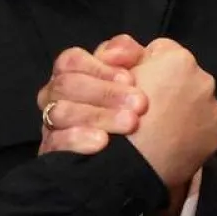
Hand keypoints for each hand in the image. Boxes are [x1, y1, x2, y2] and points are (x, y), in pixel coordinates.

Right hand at [37, 35, 148, 155]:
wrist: (160, 165)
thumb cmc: (161, 115)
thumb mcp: (159, 71)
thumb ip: (133, 52)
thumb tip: (113, 51)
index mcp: (83, 77)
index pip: (72, 61)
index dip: (99, 66)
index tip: (130, 79)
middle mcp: (64, 100)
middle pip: (65, 84)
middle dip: (105, 92)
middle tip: (140, 104)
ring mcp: (56, 128)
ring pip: (60, 112)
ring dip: (99, 115)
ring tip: (131, 124)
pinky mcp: (56, 156)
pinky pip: (55, 143)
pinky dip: (78, 139)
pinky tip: (102, 142)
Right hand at [128, 39, 216, 193]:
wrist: (130, 164)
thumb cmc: (116, 114)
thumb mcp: (110, 72)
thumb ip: (125, 53)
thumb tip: (136, 52)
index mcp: (178, 58)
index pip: (161, 50)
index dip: (144, 66)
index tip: (133, 84)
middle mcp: (203, 79)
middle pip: (182, 76)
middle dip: (167, 87)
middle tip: (145, 108)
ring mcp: (213, 108)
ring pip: (194, 101)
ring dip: (180, 109)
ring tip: (158, 128)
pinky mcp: (216, 134)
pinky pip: (202, 126)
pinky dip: (190, 132)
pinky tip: (171, 142)